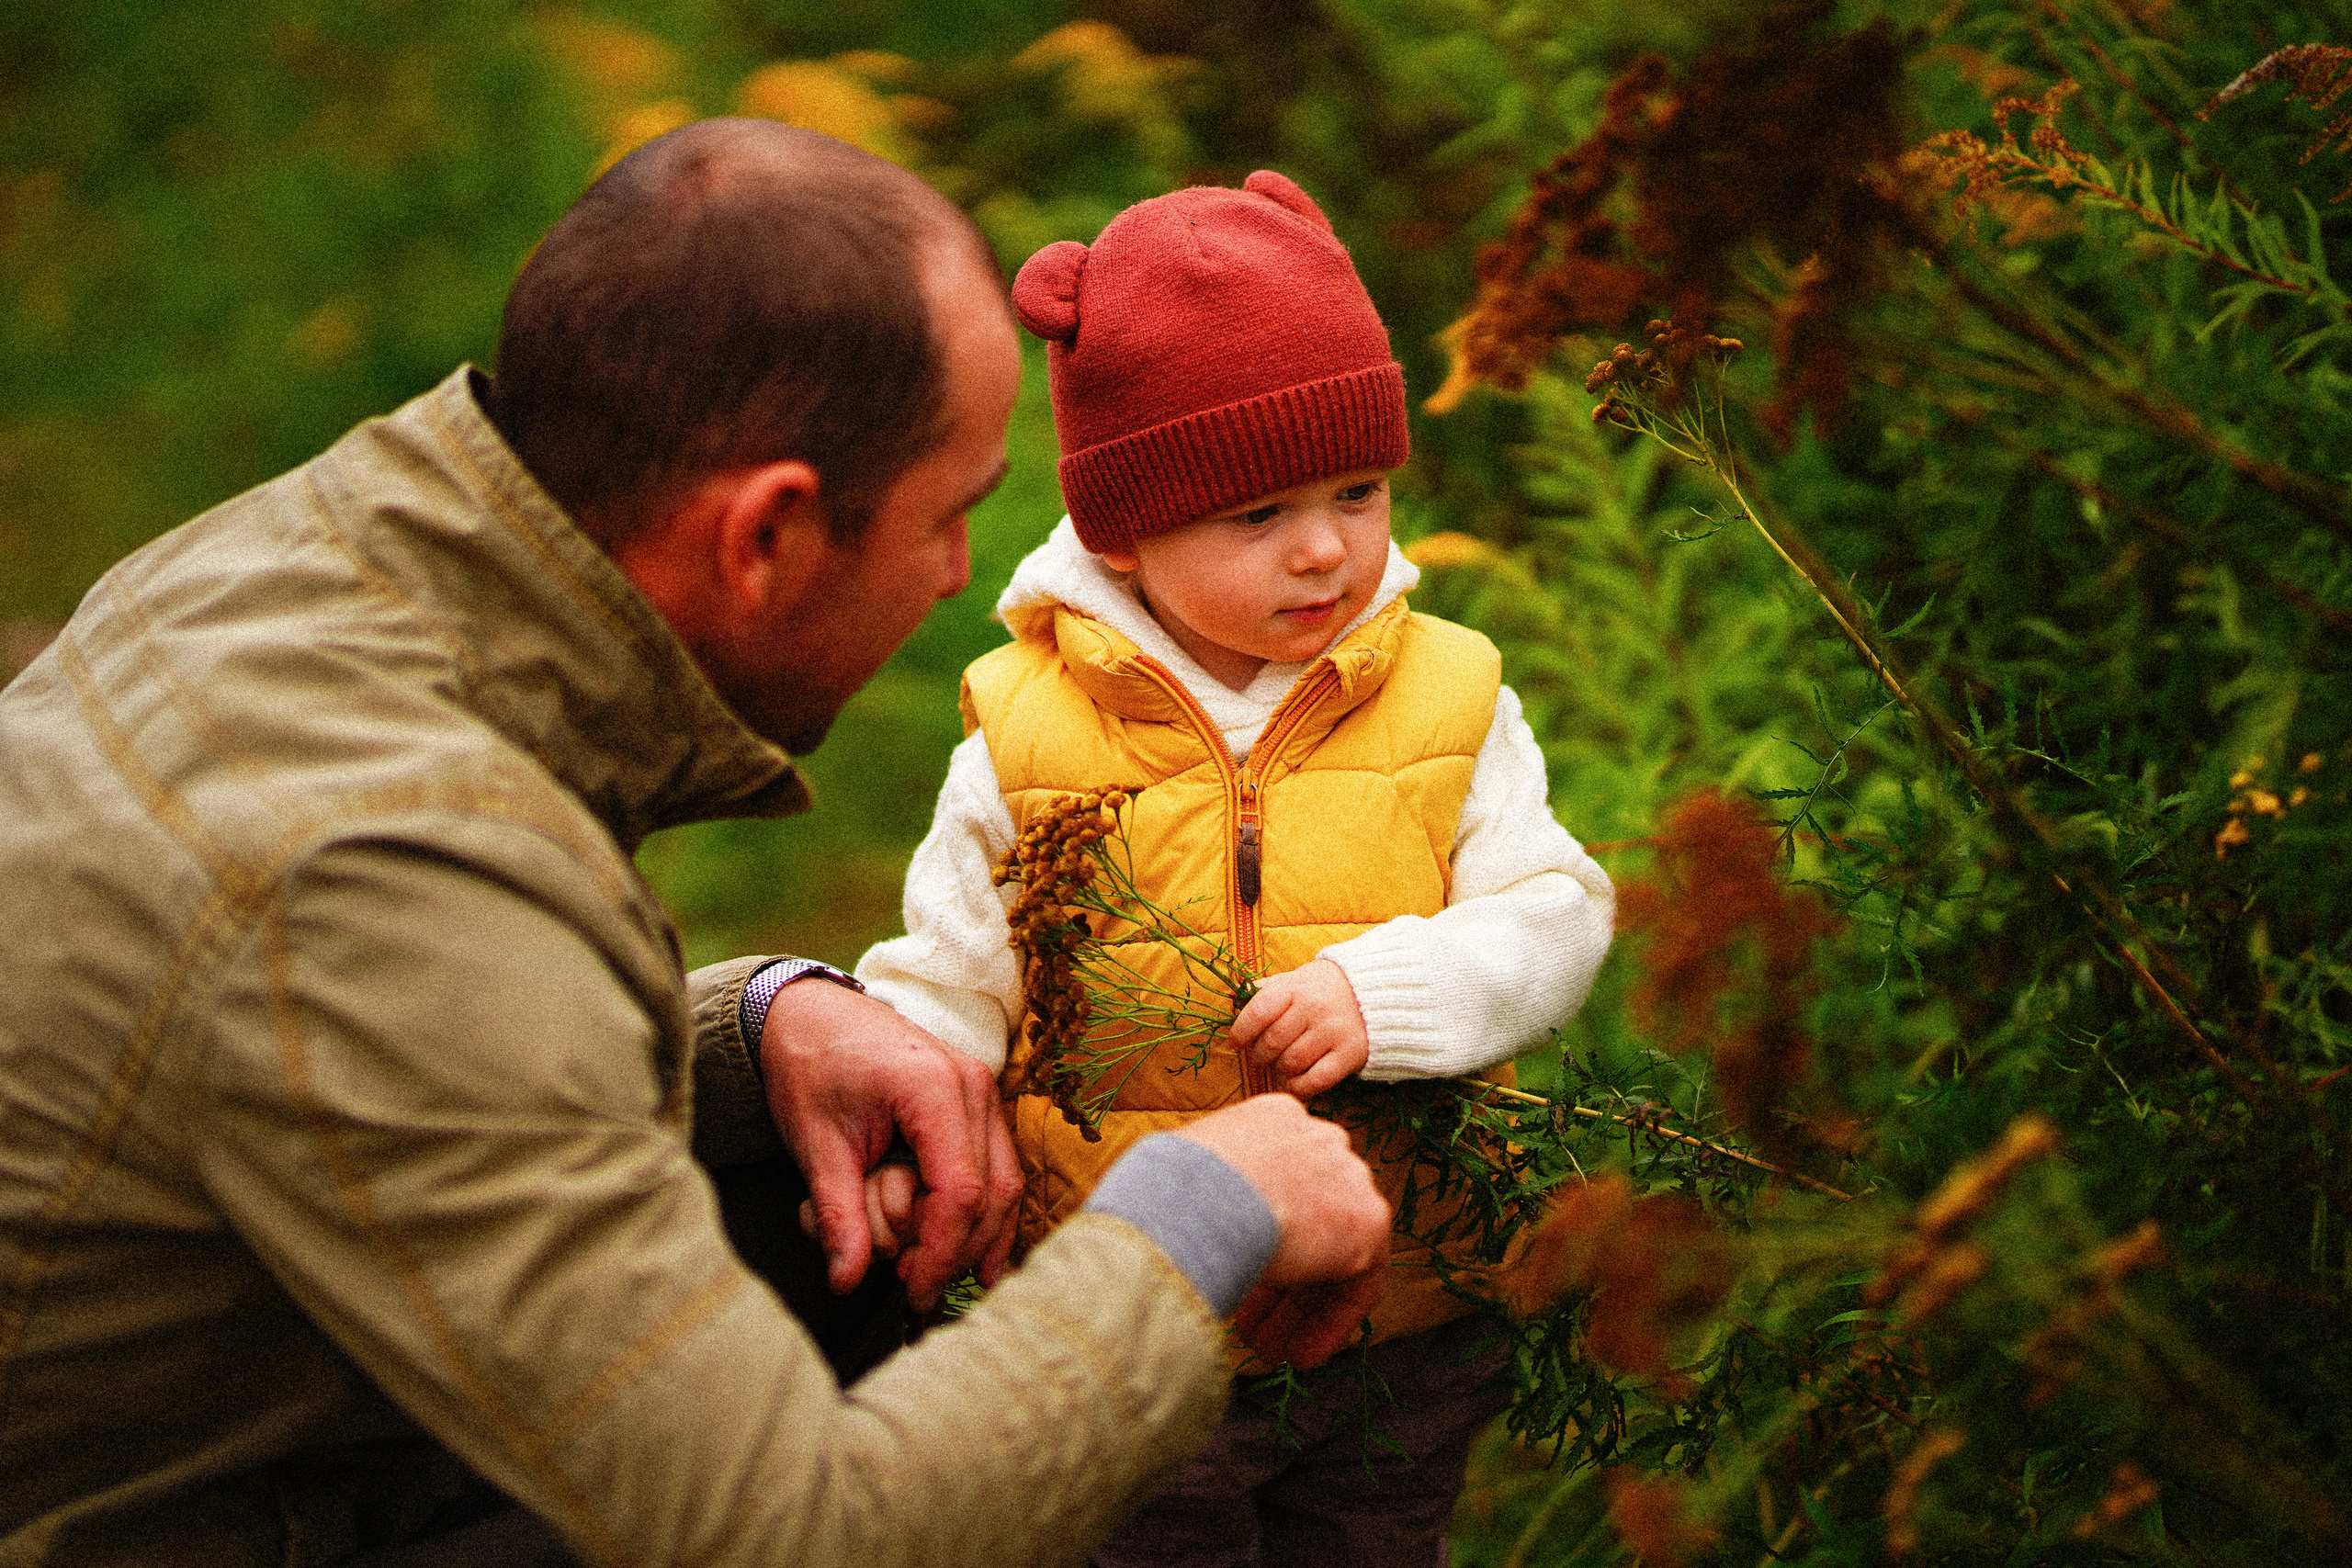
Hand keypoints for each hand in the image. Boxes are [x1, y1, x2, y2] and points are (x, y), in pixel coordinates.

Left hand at [759, 980, 1022, 1308]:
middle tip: (913, 1290)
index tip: (912, 1293)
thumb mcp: (815, 1144)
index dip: (941, 1253)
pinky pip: (998, 1164)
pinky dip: (984, 1210)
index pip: (960, 1192)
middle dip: (957, 1250)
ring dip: (976, 1235)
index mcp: (934, 1089)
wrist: (810, 1014)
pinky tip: (972, 1253)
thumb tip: (848, 1281)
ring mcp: (983, 1090)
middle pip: (993, 1192)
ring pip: (1006, 1181)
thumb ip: (838, 1215)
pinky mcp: (978, 1101)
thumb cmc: (809, 1070)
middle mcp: (974, 1086)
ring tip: (935, 1274)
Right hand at [1174, 1095, 1388, 1368]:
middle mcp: (1317, 1140)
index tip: (1236, 1272)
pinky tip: (1298, 1355)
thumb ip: (1191, 1192)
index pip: (1276, 1183)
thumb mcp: (1172, 1173)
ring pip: (1330, 1253)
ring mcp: (1348, 1176)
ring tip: (1268, 1350)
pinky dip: (1329, 1322)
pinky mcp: (1368, 1221)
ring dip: (1298, 1308)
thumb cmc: (1166, 1187)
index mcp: (1272, 1120)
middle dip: (1278, 1280)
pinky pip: (1355, 1281)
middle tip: (1251, 1323)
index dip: (1252, 1234)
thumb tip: (1163, 1220)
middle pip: (1307, 1219)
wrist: (1201, 1198)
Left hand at [1230, 958, 1369, 1098]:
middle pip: (1271, 1043)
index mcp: (1296, 986)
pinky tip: (1295, 1083)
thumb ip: (1271, 989)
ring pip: (1291, 1063)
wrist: (1380, 990)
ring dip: (1280, 1071)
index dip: (1241, 1032)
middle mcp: (1314, 1008)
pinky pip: (1315, 1080)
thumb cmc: (1328, 986)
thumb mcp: (1299, 977)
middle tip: (1262, 1057)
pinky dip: (1299, 1087)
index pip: (1258, 1012)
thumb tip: (1239, 998)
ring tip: (1282, 1065)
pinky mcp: (1350, 1054)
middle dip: (1260, 1055)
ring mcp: (1333, 1032)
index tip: (1236, 1043)